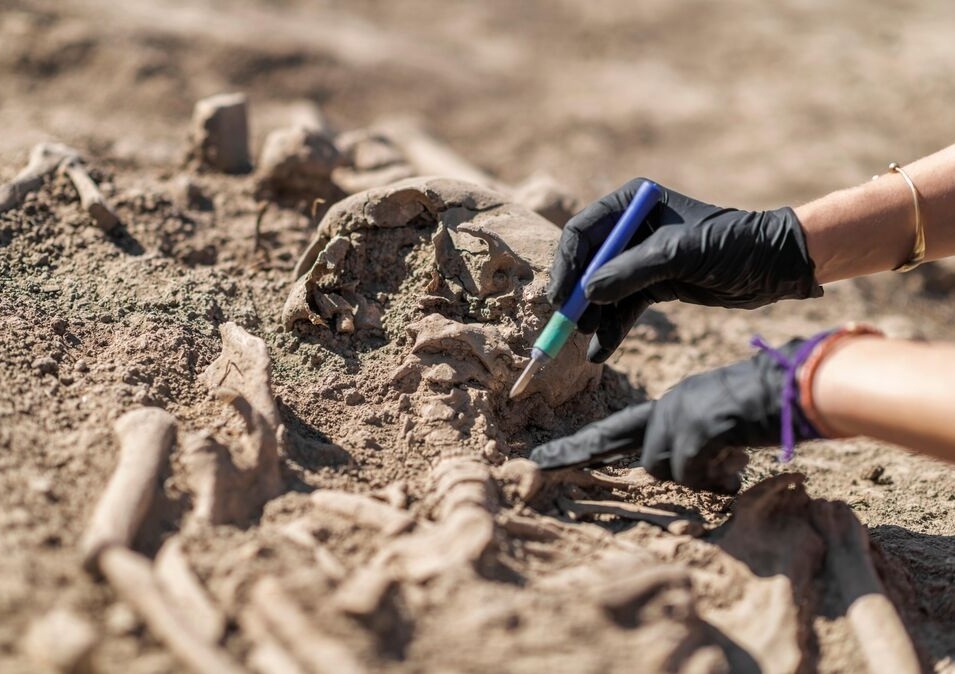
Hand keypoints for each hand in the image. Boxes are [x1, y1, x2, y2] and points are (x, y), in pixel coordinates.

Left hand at [529, 338, 815, 492]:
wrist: (802, 383)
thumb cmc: (772, 404)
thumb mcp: (723, 425)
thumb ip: (697, 446)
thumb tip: (683, 470)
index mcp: (673, 402)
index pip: (618, 427)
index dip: (585, 445)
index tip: (549, 456)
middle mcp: (669, 405)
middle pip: (612, 438)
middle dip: (574, 453)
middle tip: (537, 464)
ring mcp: (680, 414)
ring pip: (660, 467)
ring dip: (693, 476)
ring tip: (730, 461)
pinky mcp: (696, 427)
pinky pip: (689, 472)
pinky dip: (714, 480)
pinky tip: (737, 468)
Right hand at [547, 178, 822, 362]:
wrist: (776, 267)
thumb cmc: (732, 246)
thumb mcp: (679, 254)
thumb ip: (631, 272)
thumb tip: (588, 294)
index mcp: (633, 204)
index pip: (583, 232)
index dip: (567, 264)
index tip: (561, 296)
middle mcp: (632, 229)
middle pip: (587, 263)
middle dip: (577, 295)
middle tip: (567, 324)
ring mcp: (641, 259)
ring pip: (603, 290)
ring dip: (593, 316)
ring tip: (586, 340)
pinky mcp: (654, 284)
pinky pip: (623, 308)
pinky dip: (612, 329)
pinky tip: (600, 352)